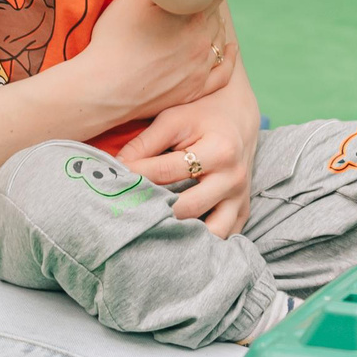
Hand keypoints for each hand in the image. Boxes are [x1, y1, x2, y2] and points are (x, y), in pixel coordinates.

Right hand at [78, 0, 236, 120]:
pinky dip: (229, 58)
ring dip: (216, 29)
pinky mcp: (196, 89)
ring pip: (220, 41)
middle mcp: (203, 41)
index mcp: (192, 16)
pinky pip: (223, 73)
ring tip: (206, 21)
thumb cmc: (114, 41)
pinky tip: (230, 49)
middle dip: (209, 7)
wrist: (105, 87)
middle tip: (196, 1)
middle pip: (216, 16)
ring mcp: (201, 67)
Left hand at [119, 60, 260, 236]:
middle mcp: (233, 178)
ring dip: (183, 236)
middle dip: (154, 210)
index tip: (113, 179)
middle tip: (127, 211)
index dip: (136, 176)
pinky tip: (179, 239)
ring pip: (211, 232)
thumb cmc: (201, 114)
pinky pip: (225, 236)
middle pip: (187, 208)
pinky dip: (203, 242)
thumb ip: (145, 143)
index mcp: (218, 151)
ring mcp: (240, 197)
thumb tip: (115, 168)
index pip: (167, 172)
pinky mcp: (243, 210)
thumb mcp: (173, 120)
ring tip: (156, 231)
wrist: (239, 115)